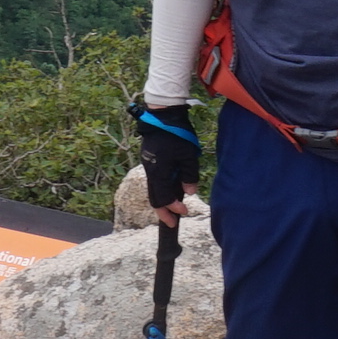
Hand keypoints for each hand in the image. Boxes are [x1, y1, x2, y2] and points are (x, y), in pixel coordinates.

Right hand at [136, 108, 202, 226]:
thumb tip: (189, 192)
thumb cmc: (177, 135)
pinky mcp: (149, 160)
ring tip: (172, 208)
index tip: (185, 212)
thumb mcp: (188, 156)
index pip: (164, 198)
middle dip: (163, 212)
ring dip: (162, 200)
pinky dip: (161, 189)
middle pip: (154, 198)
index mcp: (159, 173)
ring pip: (153, 189)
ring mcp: (148, 165)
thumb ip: (189, 176)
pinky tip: (170, 188)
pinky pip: (154, 180)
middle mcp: (150, 172)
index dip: (174, 208)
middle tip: (172, 222)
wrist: (162, 116)